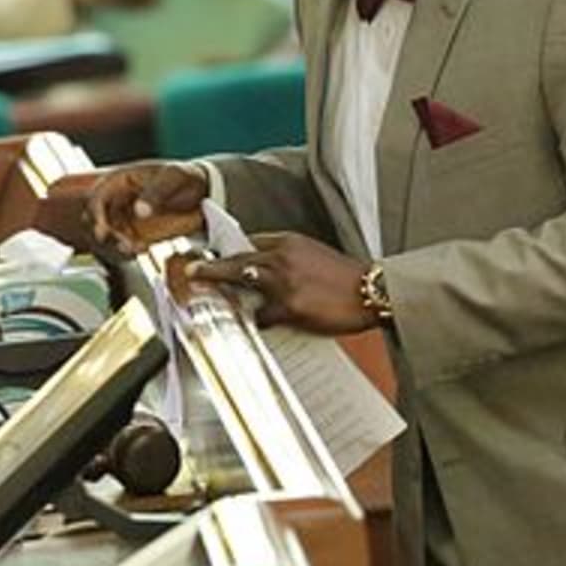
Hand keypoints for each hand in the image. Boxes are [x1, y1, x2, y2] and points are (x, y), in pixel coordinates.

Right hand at [84, 162, 209, 255]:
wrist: (203, 193)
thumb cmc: (186, 177)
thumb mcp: (175, 177)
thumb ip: (157, 191)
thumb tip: (139, 210)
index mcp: (121, 180)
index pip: (96, 197)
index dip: (95, 214)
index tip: (101, 230)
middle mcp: (117, 200)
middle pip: (95, 221)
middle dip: (105, 235)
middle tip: (122, 244)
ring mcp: (124, 219)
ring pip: (107, 237)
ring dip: (116, 246)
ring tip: (137, 249)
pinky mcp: (134, 235)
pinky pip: (122, 246)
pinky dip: (128, 252)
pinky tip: (143, 249)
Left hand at [187, 233, 375, 333]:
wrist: (373, 290)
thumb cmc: (347, 277)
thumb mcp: (315, 254)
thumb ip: (288, 258)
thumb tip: (263, 270)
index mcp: (290, 241)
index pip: (250, 241)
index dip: (230, 250)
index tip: (215, 255)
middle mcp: (283, 257)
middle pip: (238, 258)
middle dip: (212, 265)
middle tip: (192, 269)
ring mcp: (284, 281)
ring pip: (241, 280)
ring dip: (219, 284)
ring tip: (202, 290)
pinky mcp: (289, 306)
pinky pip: (261, 314)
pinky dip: (253, 319)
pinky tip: (247, 324)